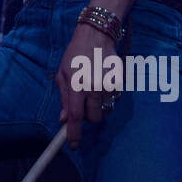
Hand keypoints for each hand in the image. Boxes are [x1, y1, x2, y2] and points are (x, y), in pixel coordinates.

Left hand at [54, 21, 120, 149]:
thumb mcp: (63, 74)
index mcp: (77, 85)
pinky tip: (101, 83)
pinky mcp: (119, 82)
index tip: (73, 145)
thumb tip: (64, 119)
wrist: (96, 36)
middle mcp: (94, 88)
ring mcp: (109, 85)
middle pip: (94, 119)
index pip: (75, 116)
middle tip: (82, 103)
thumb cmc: (75, 55)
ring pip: (105, 110)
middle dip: (88, 117)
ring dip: (98, 106)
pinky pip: (113, 100)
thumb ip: (64, 98)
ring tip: (92, 88)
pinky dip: (107, 97)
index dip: (74, 133)